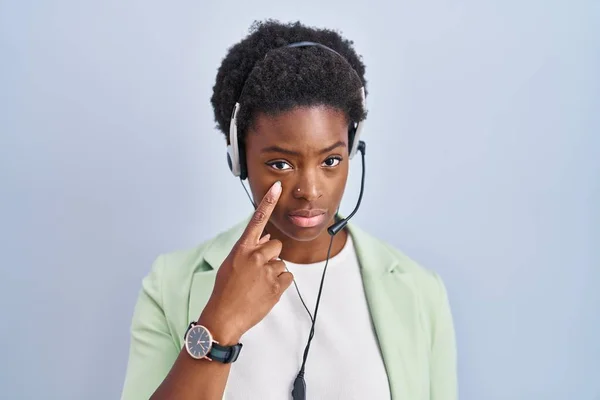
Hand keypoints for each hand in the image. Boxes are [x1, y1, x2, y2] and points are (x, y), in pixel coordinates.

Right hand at [198, 181, 292, 343]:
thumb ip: (249, 249)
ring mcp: (267, 270)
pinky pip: (288, 277)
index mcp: (241, 248)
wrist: (224, 317)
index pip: (257, 220)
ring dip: (274, 272)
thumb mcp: (231, 264)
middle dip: (270, 256)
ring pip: (281, 263)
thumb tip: (267, 238)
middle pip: (276, 245)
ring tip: (258, 285)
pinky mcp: (277, 285)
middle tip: (257, 272)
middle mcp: (255, 255)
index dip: (267, 202)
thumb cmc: (225, 290)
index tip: (277, 186)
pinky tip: (266, 292)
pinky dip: (280, 284)